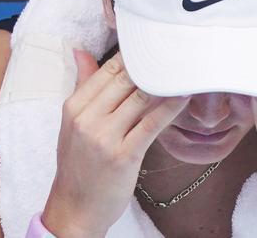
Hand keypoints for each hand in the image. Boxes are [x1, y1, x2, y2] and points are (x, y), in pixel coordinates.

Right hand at [41, 50, 190, 237]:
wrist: (75, 207)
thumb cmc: (77, 164)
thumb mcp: (72, 122)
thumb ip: (82, 85)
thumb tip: (81, 51)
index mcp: (74, 106)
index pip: (107, 69)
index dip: (134, 56)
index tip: (154, 48)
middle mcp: (88, 118)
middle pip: (126, 79)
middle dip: (152, 65)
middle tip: (174, 54)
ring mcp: (105, 137)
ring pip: (140, 98)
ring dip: (165, 83)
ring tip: (184, 71)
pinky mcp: (124, 155)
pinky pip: (151, 124)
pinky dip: (170, 107)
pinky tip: (184, 96)